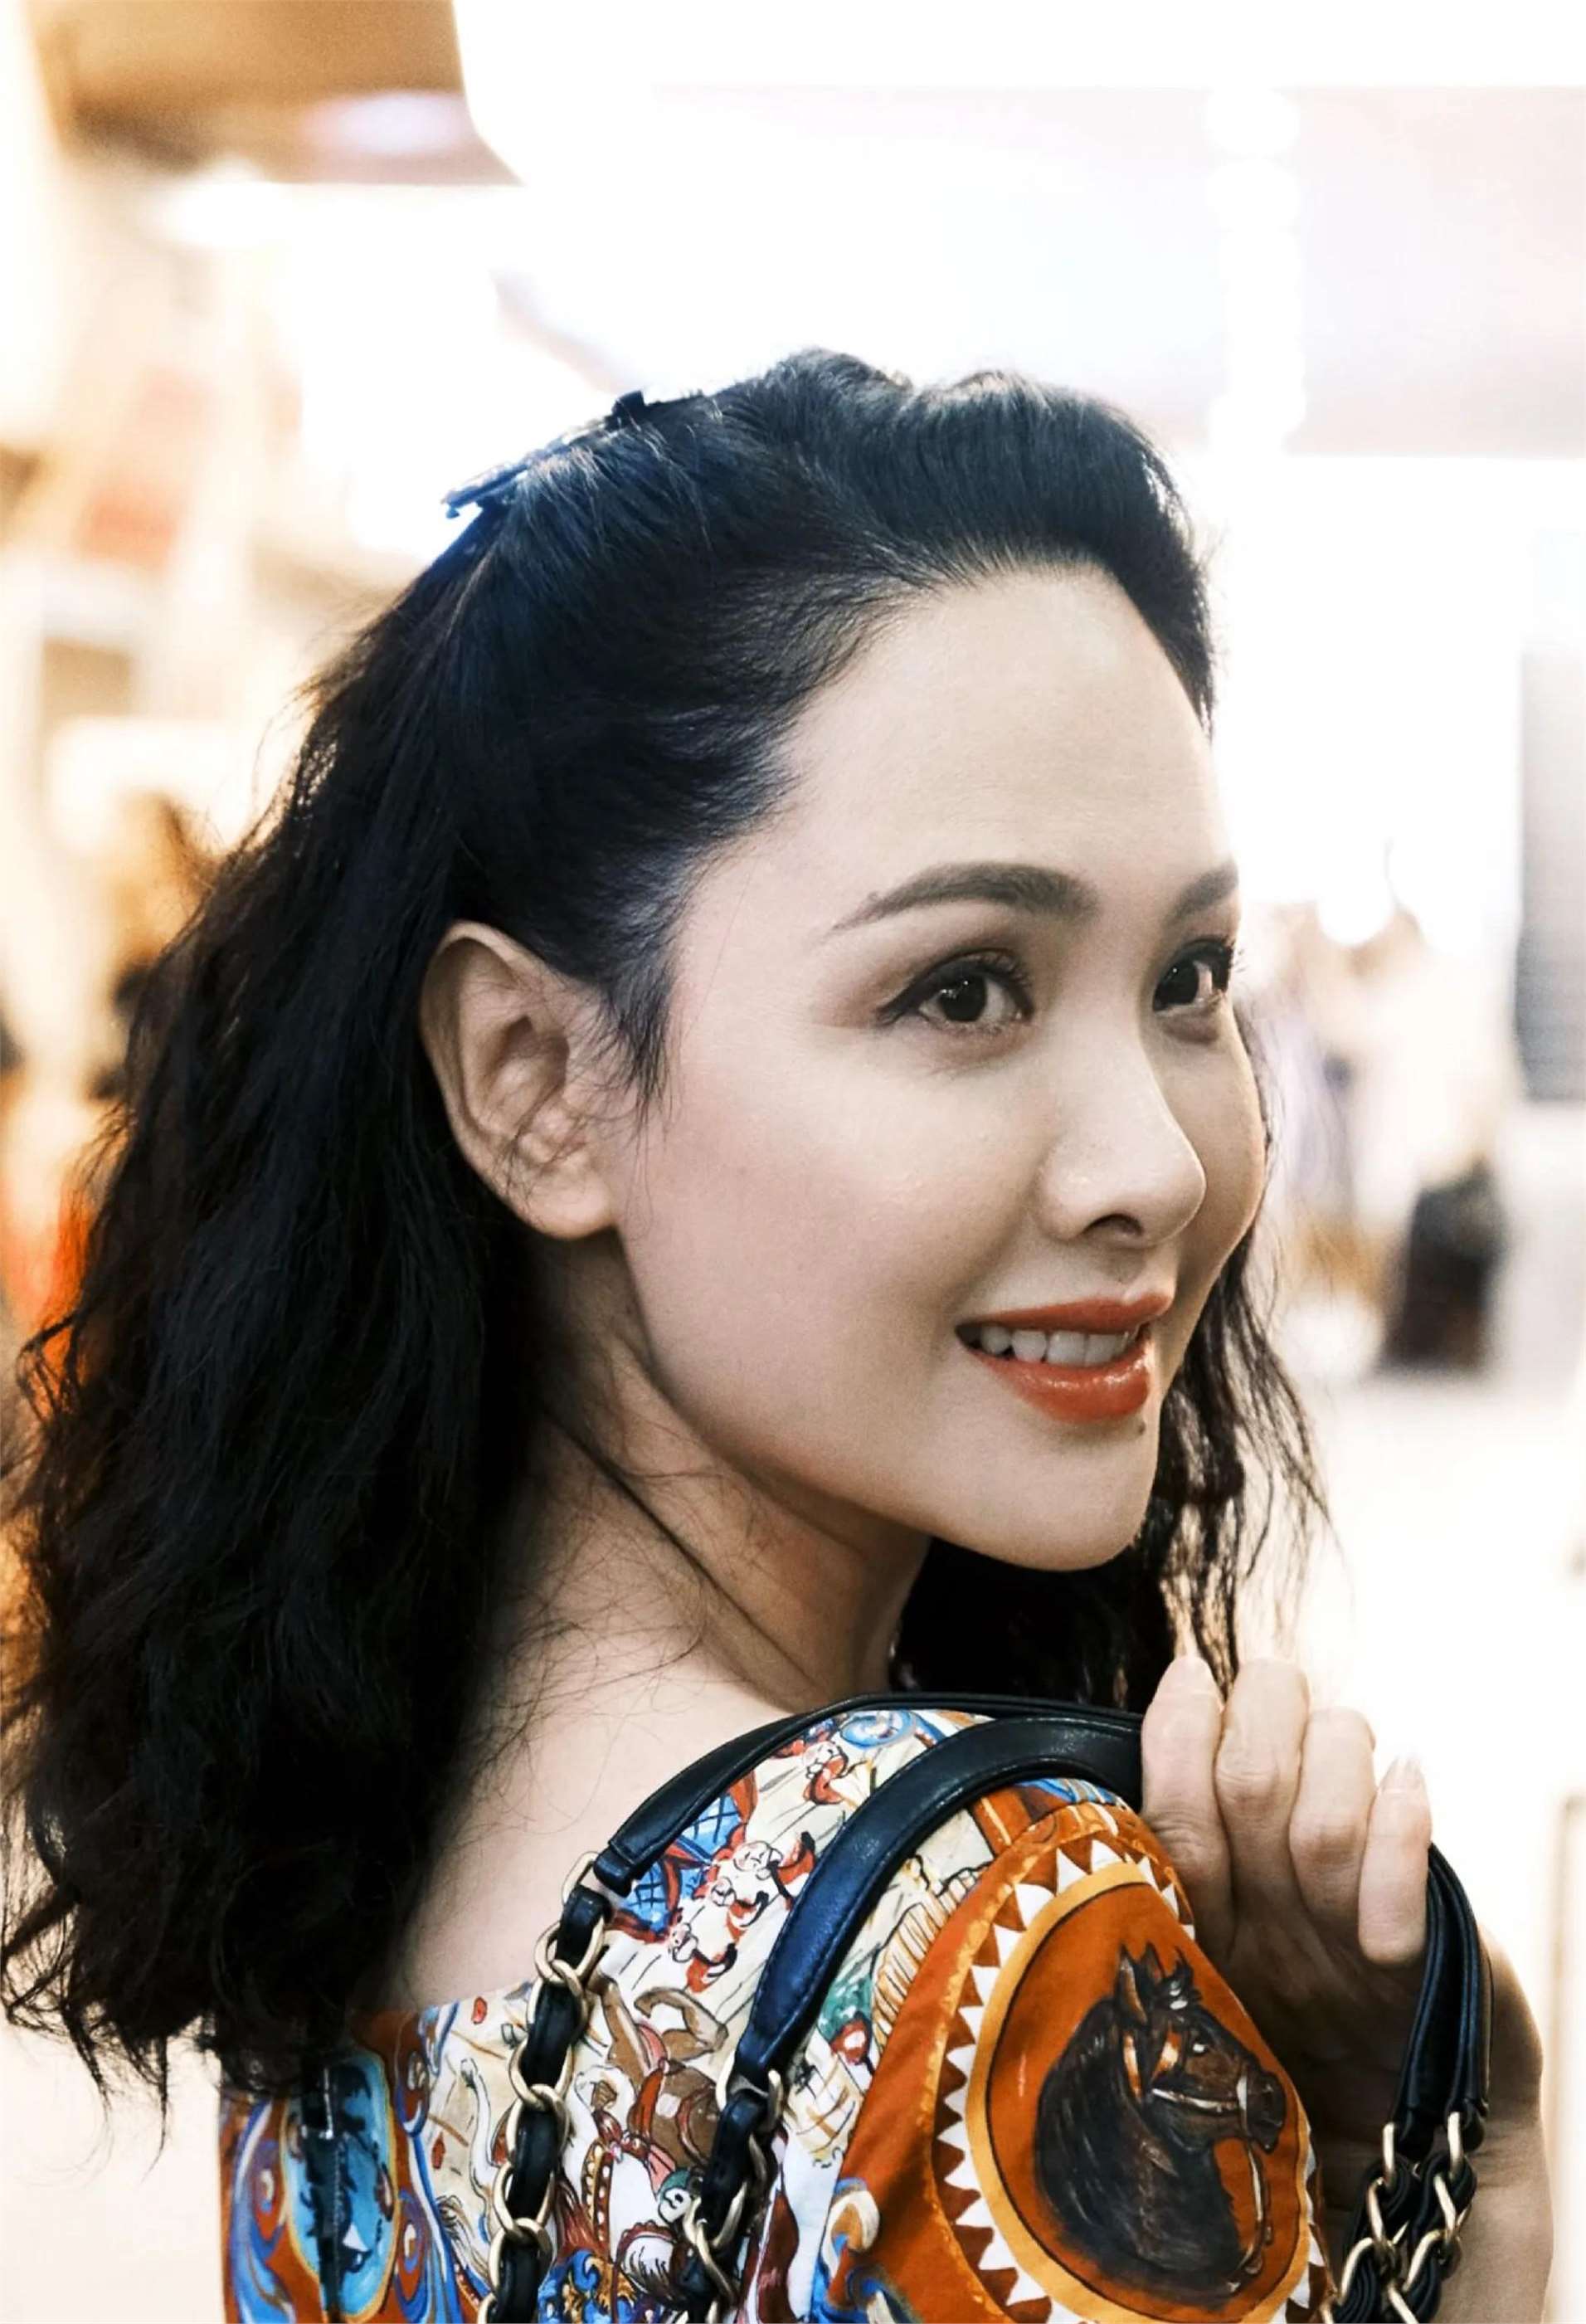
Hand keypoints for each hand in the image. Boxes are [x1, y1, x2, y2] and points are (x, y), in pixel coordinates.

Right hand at [1138, 1655, 1542, 2201]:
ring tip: (1350, 1741)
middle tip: (1276, 1691)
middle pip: (1252, 1791)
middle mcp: (1258, 1944)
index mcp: (1194, 1927)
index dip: (1177, 1728)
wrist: (1404, 2147)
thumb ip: (1208, 1835)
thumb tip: (1184, 1700)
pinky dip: (1403, 1824)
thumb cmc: (1310, 2010)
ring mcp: (1334, 1968)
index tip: (1192, 1676)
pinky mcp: (1412, 1986)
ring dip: (1341, 1748)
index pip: (1168, 1809)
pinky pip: (1397, 1902)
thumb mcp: (1235, 1929)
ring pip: (1324, 1825)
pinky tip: (1410, 1777)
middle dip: (1268, 1707)